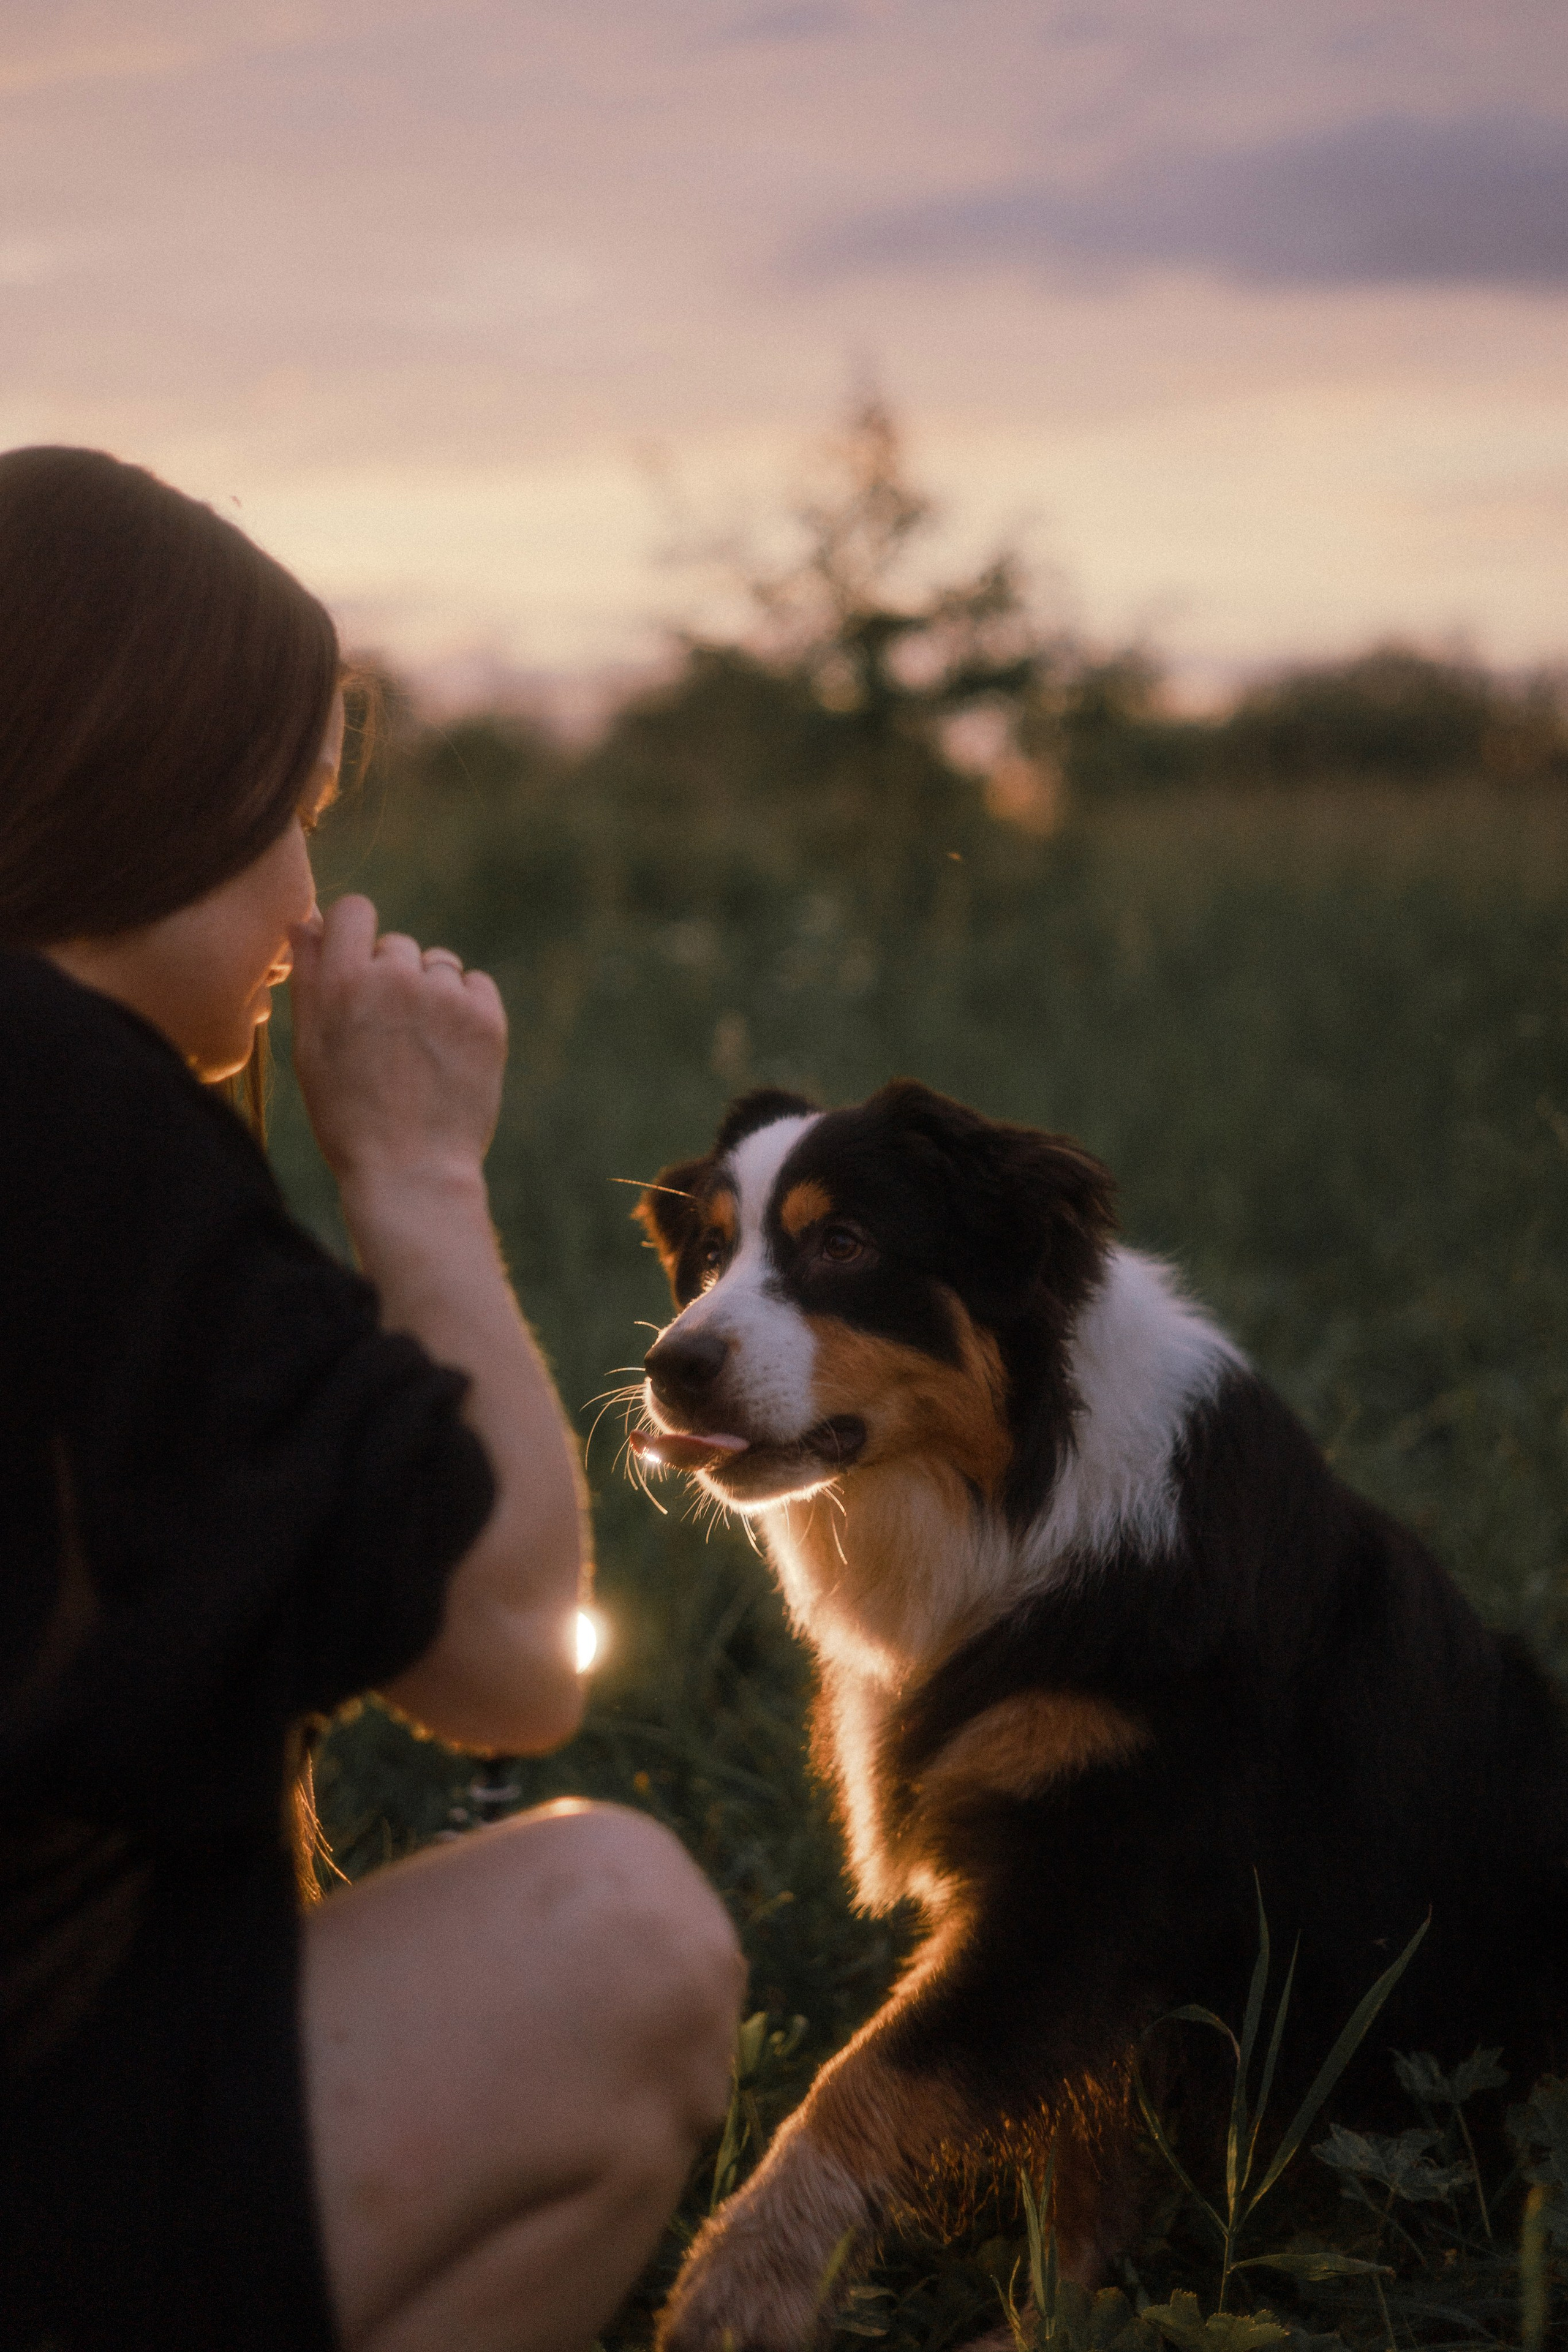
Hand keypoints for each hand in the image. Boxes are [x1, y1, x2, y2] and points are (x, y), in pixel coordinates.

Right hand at [288, 897, 506, 1187]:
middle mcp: (396, 978)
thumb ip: (308, 977)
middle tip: (386, 1036)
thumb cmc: (347, 1115)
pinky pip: (476, 985)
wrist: (411, 1171)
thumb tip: (304, 920)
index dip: (354, 934)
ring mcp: (446, 997)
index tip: (357, 967)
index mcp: (343, 981)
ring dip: (429, 993)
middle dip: (390, 978)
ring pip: (438, 965)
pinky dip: (466, 1008)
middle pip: (396, 945)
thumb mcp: (310, 1049)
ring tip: (419, 1049)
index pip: (354, 910)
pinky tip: (449, 1050)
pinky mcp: (487, 1018)